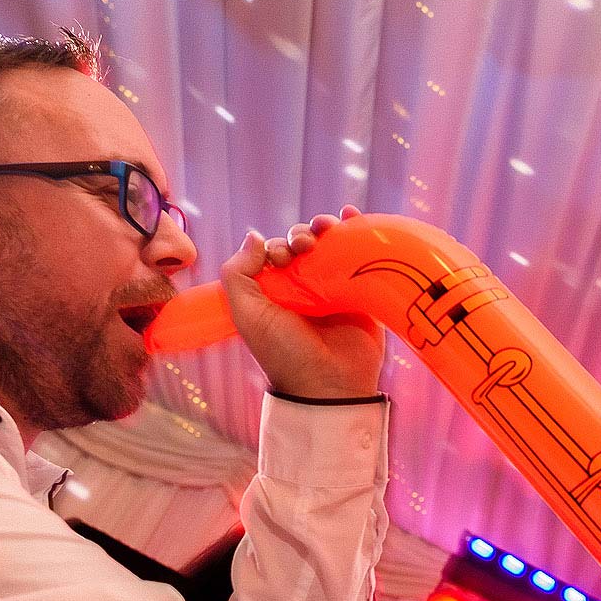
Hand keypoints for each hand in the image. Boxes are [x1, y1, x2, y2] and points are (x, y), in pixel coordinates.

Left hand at [222, 205, 383, 398]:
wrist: (328, 385)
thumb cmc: (284, 353)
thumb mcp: (248, 315)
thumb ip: (238, 274)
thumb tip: (254, 236)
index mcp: (275, 292)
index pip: (275, 253)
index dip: (277, 245)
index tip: (281, 256)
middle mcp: (304, 289)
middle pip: (303, 245)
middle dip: (303, 234)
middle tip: (306, 245)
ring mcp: (335, 290)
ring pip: (331, 247)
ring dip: (327, 228)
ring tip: (330, 225)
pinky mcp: (362, 294)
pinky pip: (360, 257)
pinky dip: (357, 231)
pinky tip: (353, 215)